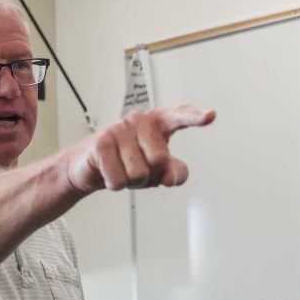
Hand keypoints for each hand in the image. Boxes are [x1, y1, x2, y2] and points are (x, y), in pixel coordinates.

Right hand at [65, 105, 215, 193]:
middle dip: (149, 174)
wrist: (89, 166)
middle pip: (160, 160)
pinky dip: (115, 184)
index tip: (210, 115)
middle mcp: (137, 120)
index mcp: (155, 122)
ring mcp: (118, 129)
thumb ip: (175, 172)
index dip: (194, 117)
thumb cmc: (126, 162)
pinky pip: (119, 179)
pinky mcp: (101, 143)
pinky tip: (109, 173)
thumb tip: (170, 177)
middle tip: (136, 168)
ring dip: (131, 181)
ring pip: (139, 173)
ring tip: (122, 170)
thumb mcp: (157, 170)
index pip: (179, 116)